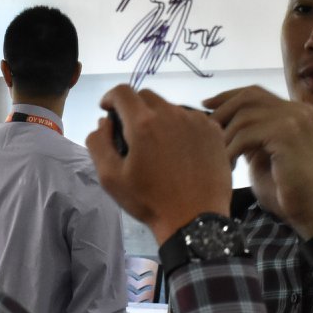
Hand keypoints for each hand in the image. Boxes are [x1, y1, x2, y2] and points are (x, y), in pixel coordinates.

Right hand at [87, 86, 231, 243]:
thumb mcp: (111, 177)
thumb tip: (104, 121)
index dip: (110, 98)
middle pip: (147, 97)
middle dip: (134, 108)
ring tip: (160, 146)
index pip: (122, 92)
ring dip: (160, 119)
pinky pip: (192, 119)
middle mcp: (172, 113)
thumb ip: (98, 143)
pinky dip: (182, 128)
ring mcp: (197, 121)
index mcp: (143, 123)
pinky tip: (181, 151)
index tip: (108, 111)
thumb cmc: (149, 201)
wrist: (194, 220)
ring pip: (171, 108)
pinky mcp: (214, 131)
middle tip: (132, 134)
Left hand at [204, 86, 312, 238]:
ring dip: (226, 137)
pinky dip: (232, 149)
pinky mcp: (287, 134)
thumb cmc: (285, 187)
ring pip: (244, 116)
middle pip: (250, 96)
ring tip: (219, 156)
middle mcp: (299, 109)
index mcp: (296, 111)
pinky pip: (246, 135)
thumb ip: (249, 132)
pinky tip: (230, 165)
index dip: (228, 97)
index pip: (256, 93)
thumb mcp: (262, 152)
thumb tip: (218, 118)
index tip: (206, 105)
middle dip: (222, 110)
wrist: (309, 209)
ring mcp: (295, 119)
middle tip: (206, 129)